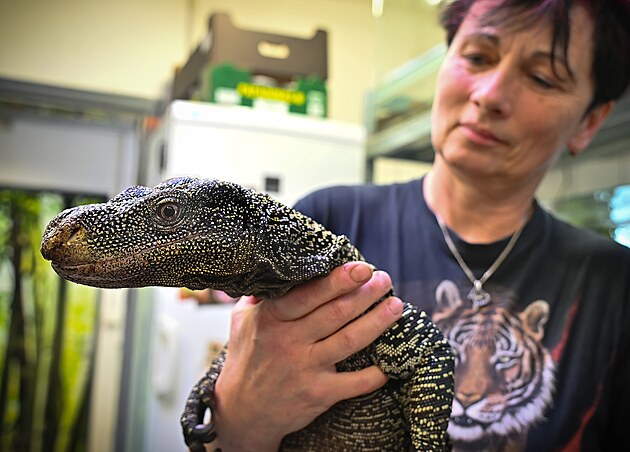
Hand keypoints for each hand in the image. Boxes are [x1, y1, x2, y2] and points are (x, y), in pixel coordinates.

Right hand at [210, 262, 402, 450]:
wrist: (241, 412)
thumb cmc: (247, 359)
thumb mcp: (243, 321)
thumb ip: (260, 295)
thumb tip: (274, 266)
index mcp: (272, 318)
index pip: (309, 294)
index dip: (338, 280)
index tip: (362, 268)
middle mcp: (289, 341)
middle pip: (336, 313)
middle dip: (365, 293)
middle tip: (385, 279)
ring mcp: (305, 368)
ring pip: (350, 340)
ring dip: (377, 322)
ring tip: (395, 306)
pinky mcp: (318, 394)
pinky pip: (354, 383)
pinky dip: (376, 373)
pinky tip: (391, 361)